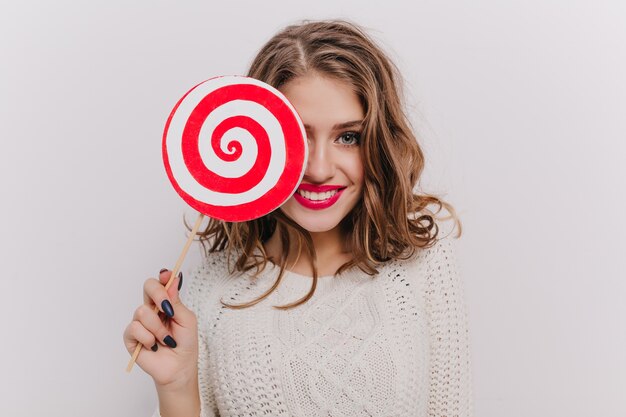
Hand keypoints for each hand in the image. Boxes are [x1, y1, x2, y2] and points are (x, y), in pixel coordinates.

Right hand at [123, 269, 197, 389]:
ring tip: (166, 340)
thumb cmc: (185, 343)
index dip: (163, 276)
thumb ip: (177, 301)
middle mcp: (151, 309)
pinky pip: (135, 328)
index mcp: (166, 303)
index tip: (167, 275)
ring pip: (142, 311)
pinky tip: (154, 346)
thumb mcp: (187, 320)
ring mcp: (140, 322)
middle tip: (168, 309)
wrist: (179, 367)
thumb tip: (173, 279)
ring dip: (158, 328)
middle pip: (148, 286)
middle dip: (158, 294)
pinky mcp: (131, 337)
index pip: (161, 283)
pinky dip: (148, 338)